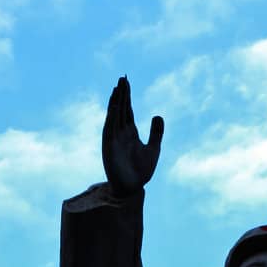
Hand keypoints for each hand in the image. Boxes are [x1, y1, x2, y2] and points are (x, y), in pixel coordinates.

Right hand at [102, 76, 163, 196]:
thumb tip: (158, 114)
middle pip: (120, 109)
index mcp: (130, 133)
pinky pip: (109, 128)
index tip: (126, 82)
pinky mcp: (109, 147)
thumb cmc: (141, 171)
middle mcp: (120, 133)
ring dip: (115, 102)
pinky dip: (112, 116)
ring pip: (114, 116)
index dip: (127, 96)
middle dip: (121, 94)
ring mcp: (114, 139)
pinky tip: (115, 105)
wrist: (133, 189)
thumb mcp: (153, 148)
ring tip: (117, 87)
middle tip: (123, 78)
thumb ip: (156, 132)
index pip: (127, 110)